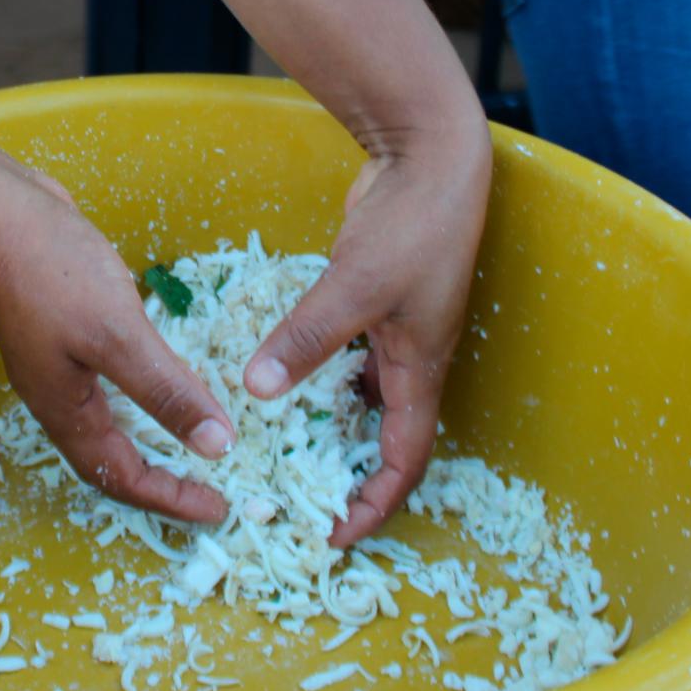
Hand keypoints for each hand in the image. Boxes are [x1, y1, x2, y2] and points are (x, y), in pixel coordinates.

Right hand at [0, 171, 232, 523]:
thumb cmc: (53, 271)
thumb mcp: (119, 335)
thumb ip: (166, 391)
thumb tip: (216, 446)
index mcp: (66, 410)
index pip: (122, 476)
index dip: (170, 499)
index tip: (218, 509)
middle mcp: (57, 397)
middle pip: (111, 460)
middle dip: (160, 480)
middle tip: (208, 490)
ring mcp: (55, 364)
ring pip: (108, 423)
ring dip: (150, 441)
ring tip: (192, 444)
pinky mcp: (62, 331)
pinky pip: (107, 385)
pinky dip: (140, 398)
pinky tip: (161, 379)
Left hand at [244, 119, 491, 546]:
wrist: (433, 155)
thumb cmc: (412, 224)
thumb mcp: (357, 286)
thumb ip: (308, 337)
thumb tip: (258, 389)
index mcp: (421, 369)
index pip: (404, 461)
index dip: (374, 506)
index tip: (334, 536)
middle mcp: (413, 359)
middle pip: (385, 439)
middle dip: (349, 477)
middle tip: (298, 502)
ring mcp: (397, 328)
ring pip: (364, 399)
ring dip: (331, 429)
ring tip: (281, 455)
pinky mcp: (375, 301)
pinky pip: (350, 360)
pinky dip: (321, 379)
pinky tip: (283, 381)